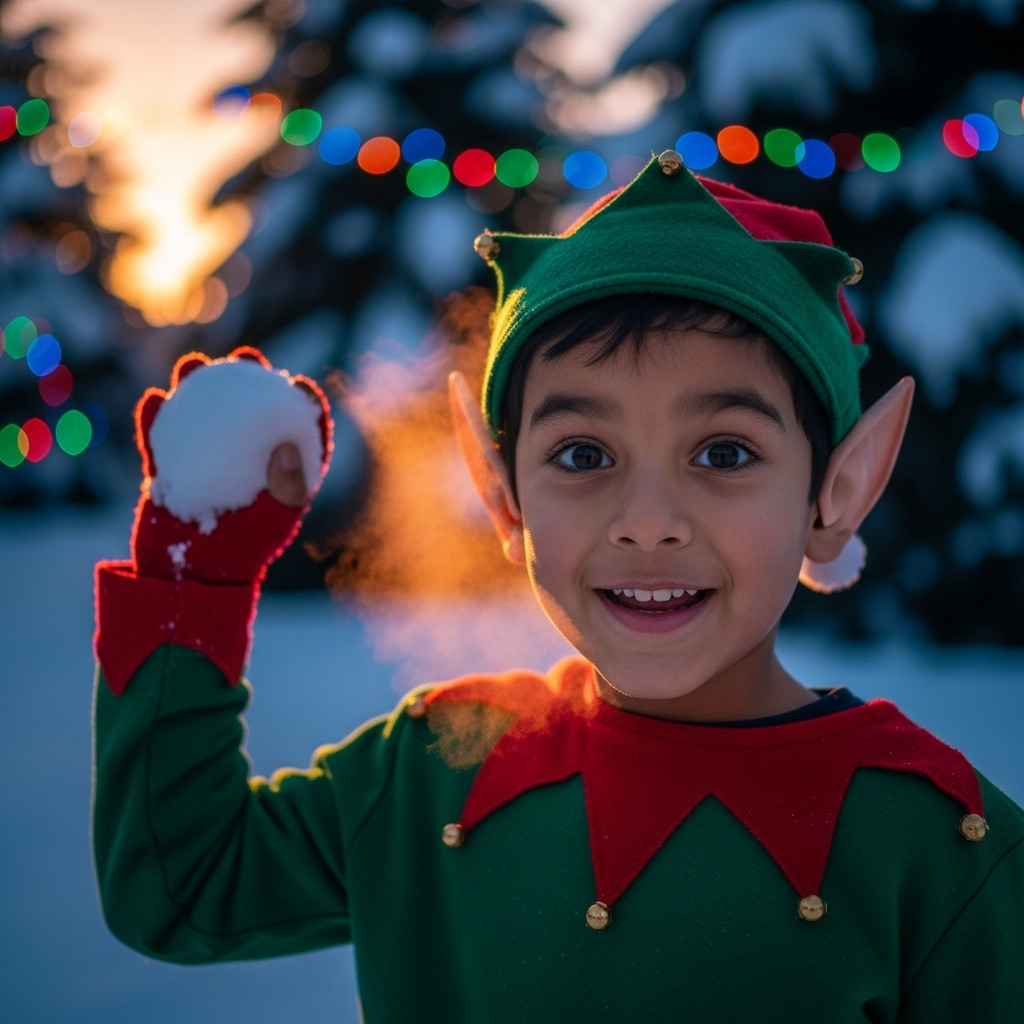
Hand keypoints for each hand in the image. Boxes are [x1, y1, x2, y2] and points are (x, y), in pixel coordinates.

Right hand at [130, 347, 332, 584]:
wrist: (190, 584)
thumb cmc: (243, 556)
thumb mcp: (274, 520)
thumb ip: (287, 483)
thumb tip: (291, 442)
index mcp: (276, 476)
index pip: (294, 432)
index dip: (299, 404)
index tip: (297, 382)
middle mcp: (242, 465)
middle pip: (245, 412)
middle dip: (246, 379)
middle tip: (244, 357)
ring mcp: (204, 466)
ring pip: (200, 417)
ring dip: (194, 387)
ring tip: (192, 366)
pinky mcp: (170, 475)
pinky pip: (159, 442)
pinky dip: (154, 421)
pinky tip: (153, 400)